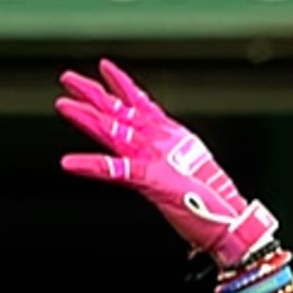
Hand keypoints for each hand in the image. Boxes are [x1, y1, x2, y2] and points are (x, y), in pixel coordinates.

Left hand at [54, 58, 279, 270]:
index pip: (136, 106)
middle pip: (119, 113)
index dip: (119, 87)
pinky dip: (91, 167)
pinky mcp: (149, 180)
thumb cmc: (206, 204)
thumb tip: (143, 168)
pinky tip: (70, 163)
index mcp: (164, 141)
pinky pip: (114, 171)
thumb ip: (159, 170)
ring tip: (65, 104)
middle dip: (92, 95)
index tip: (103, 71)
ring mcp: (152, 159)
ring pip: (114, 131)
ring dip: (87, 117)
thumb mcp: (178, 179)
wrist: (227, 221)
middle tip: (69, 79)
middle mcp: (156, 144)